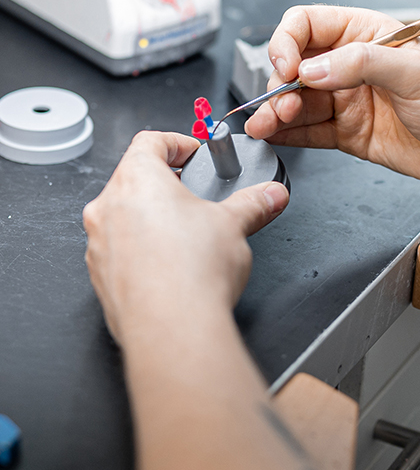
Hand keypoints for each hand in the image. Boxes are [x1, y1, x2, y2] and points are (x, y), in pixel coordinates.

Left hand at [83, 131, 288, 345]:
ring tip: (185, 235)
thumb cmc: (192, 272)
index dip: (177, 142)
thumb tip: (271, 194)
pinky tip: (170, 265)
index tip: (193, 153)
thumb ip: (253, 203)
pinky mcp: (102, 276)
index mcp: (137, 179)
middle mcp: (108, 207)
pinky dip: (142, 248)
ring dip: (152, 217)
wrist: (172, 328)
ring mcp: (100, 243)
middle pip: (134, 178)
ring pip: (125, 215)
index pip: (150, 140)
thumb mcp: (234, 225)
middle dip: (167, 183)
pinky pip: (120, 250)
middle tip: (195, 196)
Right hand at [245, 5, 419, 187]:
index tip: (286, 67)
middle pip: (297, 68)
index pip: (309, 26)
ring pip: (299, 103)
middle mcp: (353, 68)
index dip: (288, 42)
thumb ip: (362, 64)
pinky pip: (311, 133)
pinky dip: (289, 136)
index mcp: (367, 36)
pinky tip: (273, 137)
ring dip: (277, 113)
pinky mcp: (349, 134)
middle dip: (279, 85)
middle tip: (278, 106)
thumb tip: (312, 69)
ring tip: (264, 126)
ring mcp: (349, 102)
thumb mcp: (416, 72)